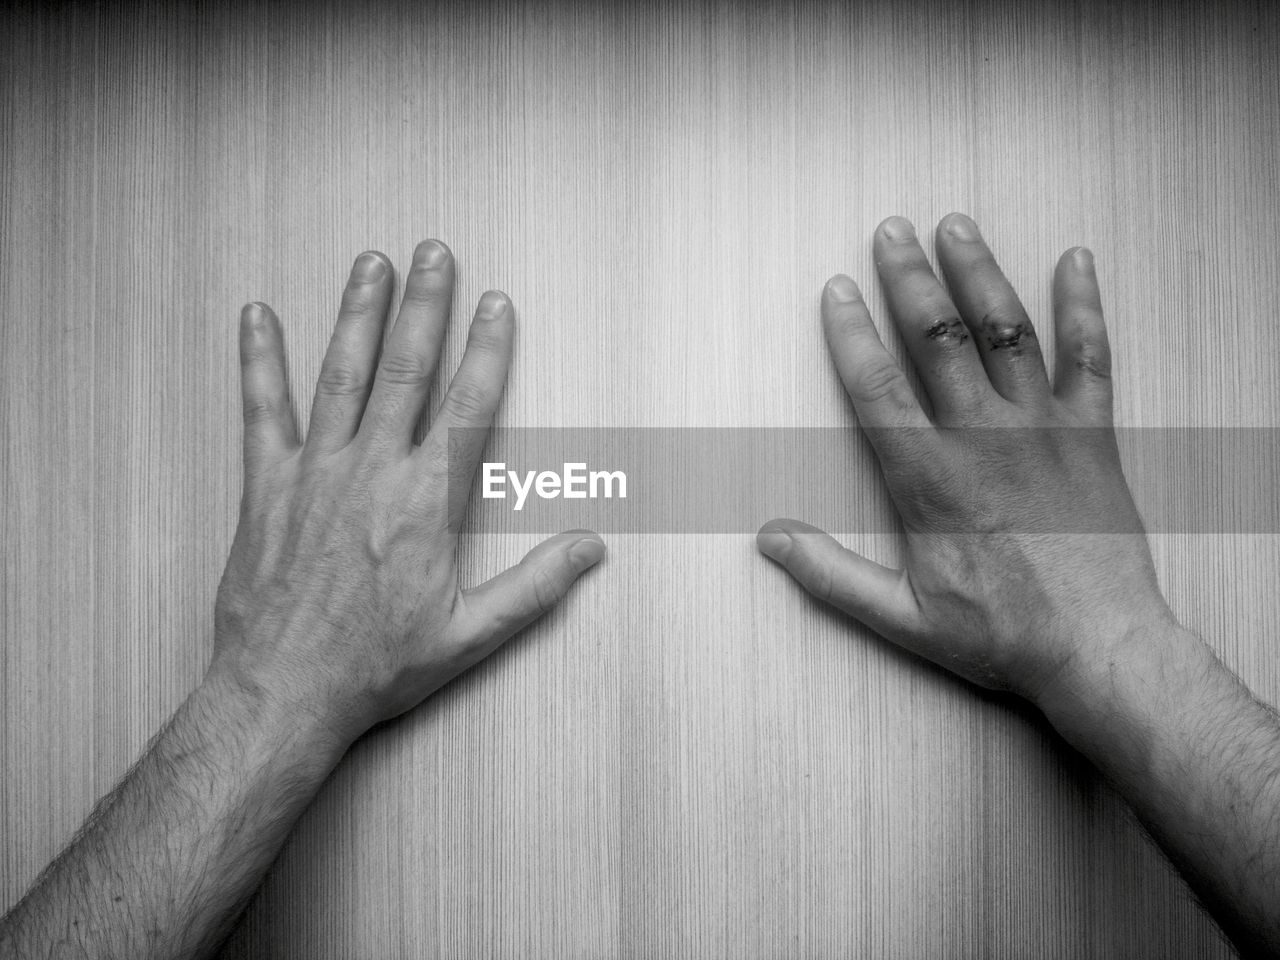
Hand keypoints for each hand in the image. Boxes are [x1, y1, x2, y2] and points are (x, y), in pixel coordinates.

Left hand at [211, 242, 604, 746]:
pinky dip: (260, 361)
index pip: (468, 406)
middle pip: (406, 369)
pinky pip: (262, 411)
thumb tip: (591, 547)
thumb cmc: (376, 666)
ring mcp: (316, 472)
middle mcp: (373, 471)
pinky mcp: (267, 486)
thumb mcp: (470, 635)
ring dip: (359, 314)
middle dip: (425, 305)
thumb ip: (535, 586)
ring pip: (342, 374)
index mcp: (426, 501)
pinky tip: (257, 317)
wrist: (285, 691)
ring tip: (372, 263)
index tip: (497, 303)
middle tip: (434, 252)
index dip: (488, 349)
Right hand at [757, 213, 1177, 702]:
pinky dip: (1083, 305)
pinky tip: (1075, 261)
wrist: (1101, 648)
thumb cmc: (1004, 636)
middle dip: (911, 279)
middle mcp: (986, 438)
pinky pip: (1090, 356)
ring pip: (1007, 332)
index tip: (837, 289)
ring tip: (956, 226)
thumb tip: (772, 542)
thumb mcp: (904, 618)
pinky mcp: (1094, 434)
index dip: (852, 332)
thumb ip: (833, 576)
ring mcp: (1045, 429)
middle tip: (892, 231)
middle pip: (940, 339)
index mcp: (932, 478)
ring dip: (979, 274)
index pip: (879, 387)